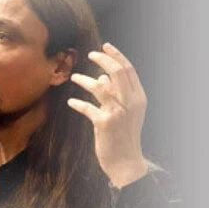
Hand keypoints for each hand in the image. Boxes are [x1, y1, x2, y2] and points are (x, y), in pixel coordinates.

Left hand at [67, 42, 147, 188]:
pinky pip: (87, 107)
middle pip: (117, 72)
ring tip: (74, 77)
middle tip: (90, 54)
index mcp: (138, 98)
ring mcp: (118, 112)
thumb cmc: (123, 135)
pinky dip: (77, 103)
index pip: (128, 70)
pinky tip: (70, 102)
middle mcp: (130, 103)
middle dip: (103, 59)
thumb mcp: (126, 113)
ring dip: (84, 80)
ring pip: (100, 86)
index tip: (104, 46)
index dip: (116, 56)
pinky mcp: (104, 123)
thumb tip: (102, 77)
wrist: (125, 161)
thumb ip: (116, 94)